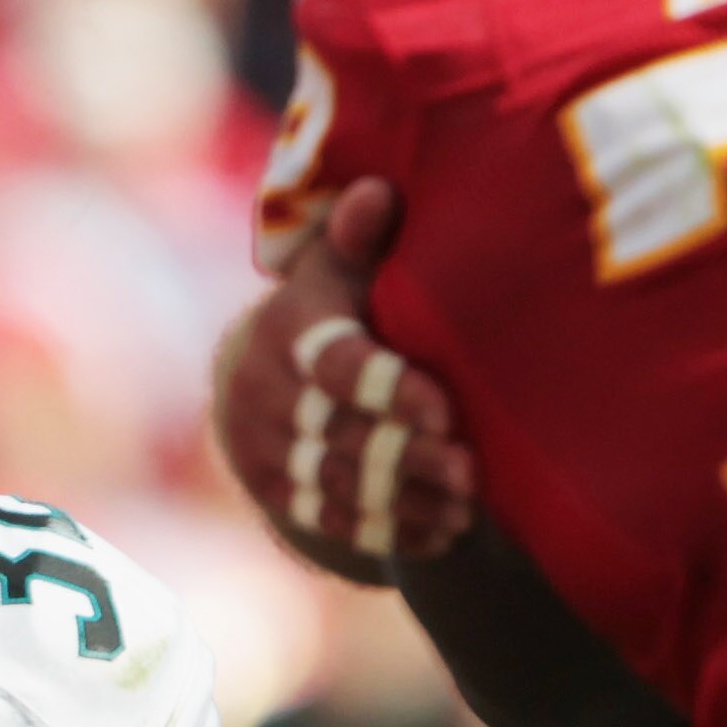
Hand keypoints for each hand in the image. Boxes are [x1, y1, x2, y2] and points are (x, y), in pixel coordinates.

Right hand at [214, 177, 472, 578]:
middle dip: (408, 458)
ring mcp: (261, 446)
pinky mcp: (272, 489)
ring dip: (404, 501)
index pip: (335, 366)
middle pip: (340, 434)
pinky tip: (439, 534)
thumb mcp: (339, 265)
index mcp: (288, 329)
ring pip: (337, 484)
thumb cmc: (328, 306)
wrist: (255, 370)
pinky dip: (385, 530)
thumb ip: (361, 237)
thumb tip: (378, 192)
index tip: (446, 412)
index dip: (389, 390)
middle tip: (471, 474)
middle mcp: (263, 391)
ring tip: (466, 509)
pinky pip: (328, 518)